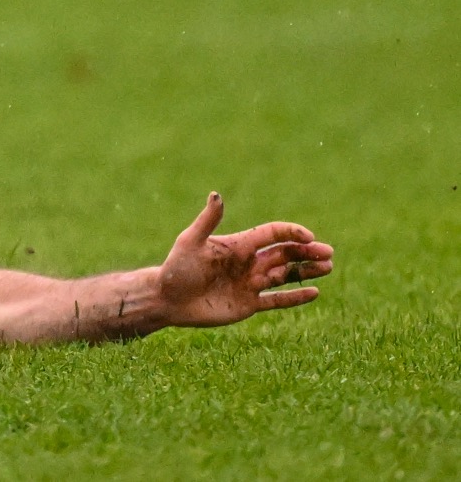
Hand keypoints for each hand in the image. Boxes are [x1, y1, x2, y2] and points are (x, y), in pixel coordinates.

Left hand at [153, 193, 332, 326]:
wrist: (169, 298)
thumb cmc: (177, 267)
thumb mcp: (190, 241)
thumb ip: (207, 221)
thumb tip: (216, 194)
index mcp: (237, 244)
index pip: (270, 235)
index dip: (290, 233)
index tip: (310, 237)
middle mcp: (247, 262)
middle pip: (283, 254)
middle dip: (306, 252)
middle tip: (329, 252)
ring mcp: (250, 283)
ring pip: (285, 275)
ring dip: (306, 271)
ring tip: (328, 267)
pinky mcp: (249, 304)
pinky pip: (277, 300)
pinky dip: (295, 297)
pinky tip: (314, 292)